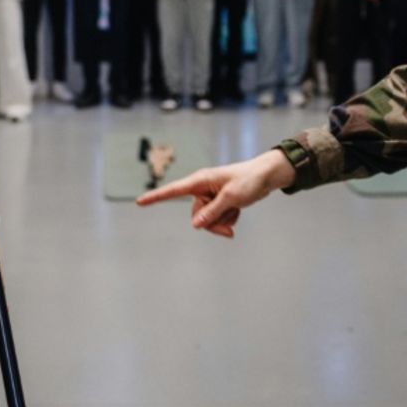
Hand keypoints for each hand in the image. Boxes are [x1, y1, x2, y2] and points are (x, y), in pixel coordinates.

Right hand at [136, 151, 295, 237]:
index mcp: (200, 181)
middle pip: (196, 215)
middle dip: (212, 224)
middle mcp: (202, 188)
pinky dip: (229, 218)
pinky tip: (239, 210)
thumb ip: (212, 212)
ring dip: (223, 222)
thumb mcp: (231, 198)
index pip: (173, 191)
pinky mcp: (219, 202)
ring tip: (237, 212)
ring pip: (208, 220)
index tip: (139, 202)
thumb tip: (195, 225)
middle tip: (229, 229)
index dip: (156, 197)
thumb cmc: (249, 180)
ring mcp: (211, 196)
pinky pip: (218, 219)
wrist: (267, 176)